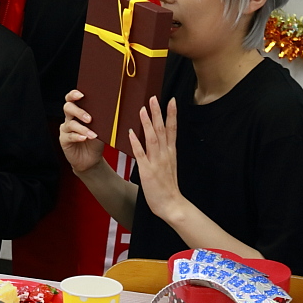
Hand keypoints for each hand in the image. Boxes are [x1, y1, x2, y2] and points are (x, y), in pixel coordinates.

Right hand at [60, 91, 105, 173]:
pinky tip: (84, 138)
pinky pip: (69, 136)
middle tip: (90, 118)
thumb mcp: (101, 128)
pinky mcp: (64, 140)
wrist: (91, 159)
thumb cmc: (96, 141)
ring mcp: (66, 129)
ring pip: (70, 123)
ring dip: (82, 128)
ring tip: (92, 134)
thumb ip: (101, 119)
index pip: (71, 99)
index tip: (81, 95)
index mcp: (77, 111)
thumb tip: (111, 110)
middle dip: (79, 111)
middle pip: (68, 108)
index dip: (74, 95)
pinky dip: (78, 136)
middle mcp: (69, 118)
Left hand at [129, 96, 188, 224]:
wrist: (171, 205)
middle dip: (158, 113)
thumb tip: (158, 139)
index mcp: (171, 152)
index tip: (171, 100)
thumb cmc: (168, 185)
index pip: (172, 129)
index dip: (172, 114)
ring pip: (152, 138)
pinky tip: (130, 133)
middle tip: (154, 97)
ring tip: (142, 109)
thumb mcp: (169, 165)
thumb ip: (164, 151)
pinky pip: (140, 154)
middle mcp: (165, 154)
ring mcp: (156, 162)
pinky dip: (136, 143)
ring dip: (147, 123)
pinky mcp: (147, 171)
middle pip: (162, 130)